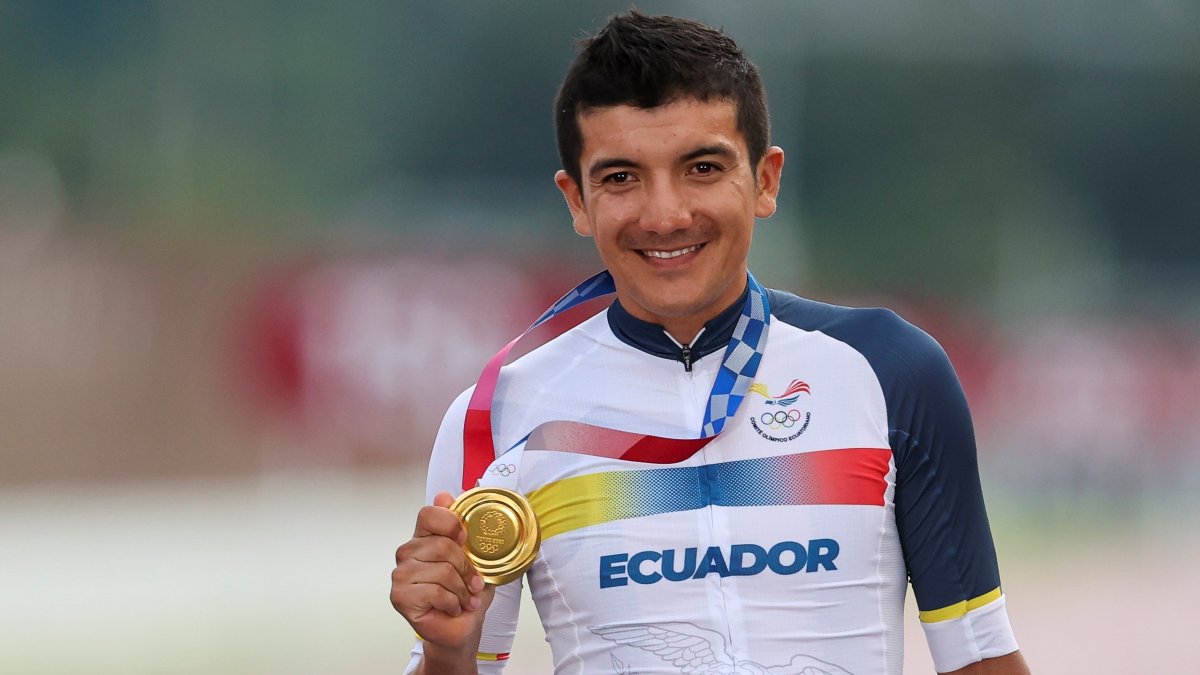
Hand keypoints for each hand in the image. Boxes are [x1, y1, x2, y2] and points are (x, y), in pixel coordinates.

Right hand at [391, 492, 494, 651]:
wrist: (462, 628)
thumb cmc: (466, 593)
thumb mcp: (474, 557)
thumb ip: (461, 528)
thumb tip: (444, 495)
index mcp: (424, 537)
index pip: (429, 514)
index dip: (451, 523)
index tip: (464, 539)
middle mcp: (408, 552)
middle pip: (443, 545)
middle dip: (466, 568)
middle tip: (472, 583)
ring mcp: (401, 574)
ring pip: (442, 571)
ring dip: (461, 589)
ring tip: (463, 598)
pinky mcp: (400, 595)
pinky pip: (435, 591)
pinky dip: (452, 602)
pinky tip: (451, 607)